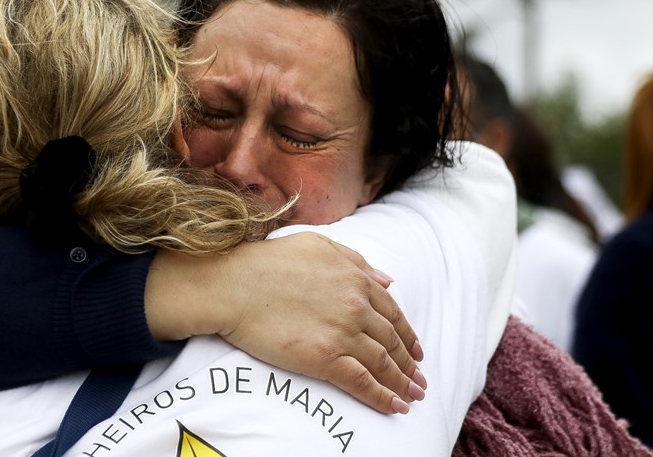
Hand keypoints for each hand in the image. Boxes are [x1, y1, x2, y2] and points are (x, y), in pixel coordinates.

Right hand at [145, 232, 426, 413]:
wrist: (233, 285)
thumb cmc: (266, 262)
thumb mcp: (317, 245)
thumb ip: (355, 261)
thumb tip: (387, 280)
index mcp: (355, 278)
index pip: (392, 312)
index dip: (407, 334)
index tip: (415, 349)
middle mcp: (356, 306)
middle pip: (392, 340)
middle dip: (409, 362)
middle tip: (419, 379)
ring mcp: (343, 333)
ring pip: (383, 363)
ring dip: (402, 383)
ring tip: (413, 396)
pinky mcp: (325, 359)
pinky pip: (363, 382)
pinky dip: (383, 396)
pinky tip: (395, 406)